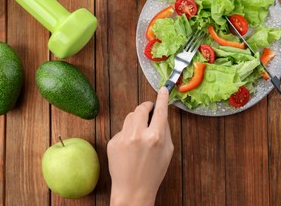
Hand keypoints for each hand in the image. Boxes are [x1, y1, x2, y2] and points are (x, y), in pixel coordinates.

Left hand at [107, 87, 173, 205]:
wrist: (133, 190)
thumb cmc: (154, 172)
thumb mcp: (167, 151)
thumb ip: (165, 130)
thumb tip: (161, 113)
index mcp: (155, 137)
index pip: (160, 110)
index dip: (162, 98)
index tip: (163, 90)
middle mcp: (138, 135)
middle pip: (141, 108)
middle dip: (146, 107)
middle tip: (149, 110)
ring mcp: (123, 138)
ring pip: (130, 116)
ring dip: (136, 119)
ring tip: (140, 134)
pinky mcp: (112, 142)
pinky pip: (122, 129)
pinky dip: (127, 133)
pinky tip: (130, 148)